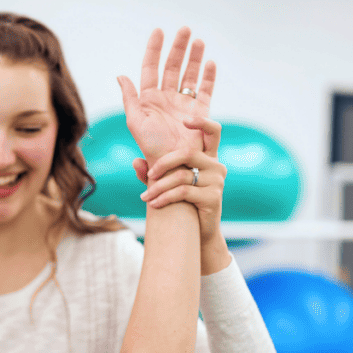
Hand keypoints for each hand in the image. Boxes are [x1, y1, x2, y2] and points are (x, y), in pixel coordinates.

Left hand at [117, 27, 215, 163]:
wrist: (172, 169)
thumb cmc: (151, 149)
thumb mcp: (136, 122)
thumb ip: (130, 98)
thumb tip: (121, 75)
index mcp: (149, 100)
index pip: (150, 68)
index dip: (154, 49)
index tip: (158, 31)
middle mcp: (166, 100)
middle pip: (173, 67)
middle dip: (179, 48)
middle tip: (185, 29)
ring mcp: (183, 106)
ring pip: (190, 75)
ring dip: (194, 58)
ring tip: (198, 41)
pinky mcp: (200, 115)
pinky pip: (206, 92)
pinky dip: (209, 78)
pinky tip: (210, 63)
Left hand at [132, 117, 231, 273]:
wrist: (197, 234)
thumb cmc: (181, 205)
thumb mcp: (166, 185)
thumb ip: (151, 173)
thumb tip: (135, 161)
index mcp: (208, 157)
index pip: (213, 131)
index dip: (202, 122)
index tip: (185, 119)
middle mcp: (216, 165)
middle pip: (187, 153)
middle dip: (163, 163)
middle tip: (149, 175)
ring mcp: (217, 181)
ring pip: (181, 176)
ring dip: (158, 187)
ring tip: (144, 197)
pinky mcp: (213, 197)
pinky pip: (183, 192)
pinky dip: (164, 197)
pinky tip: (154, 204)